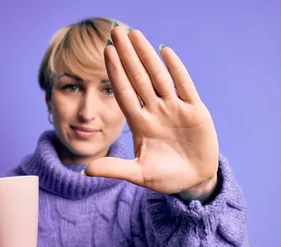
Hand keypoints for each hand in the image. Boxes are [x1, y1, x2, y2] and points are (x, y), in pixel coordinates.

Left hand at [85, 25, 218, 196]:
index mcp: (140, 124)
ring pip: (159, 76)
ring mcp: (175, 108)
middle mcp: (155, 111)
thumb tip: (85, 170)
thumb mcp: (139, 174)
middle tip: (115, 31)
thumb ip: (114, 170)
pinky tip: (164, 51)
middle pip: (138, 78)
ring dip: (147, 55)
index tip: (106, 51)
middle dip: (127, 55)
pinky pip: (184, 85)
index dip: (115, 72)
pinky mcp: (195, 110)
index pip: (124, 92)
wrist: (194, 181)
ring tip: (135, 34)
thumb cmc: (165, 178)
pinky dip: (176, 69)